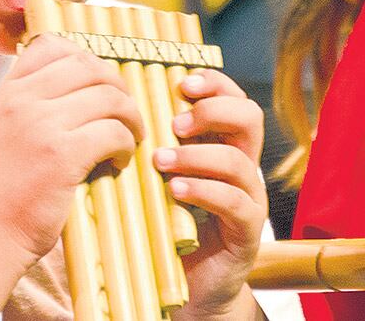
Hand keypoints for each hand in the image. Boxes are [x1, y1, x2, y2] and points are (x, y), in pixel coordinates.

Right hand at [0, 34, 143, 268]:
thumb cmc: (2, 187)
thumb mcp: (7, 130)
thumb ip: (33, 103)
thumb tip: (86, 86)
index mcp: (10, 90)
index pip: (52, 45)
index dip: (86, 60)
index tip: (98, 87)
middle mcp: (23, 99)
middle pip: (89, 66)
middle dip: (118, 86)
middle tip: (125, 114)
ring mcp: (41, 124)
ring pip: (109, 97)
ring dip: (130, 117)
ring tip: (129, 138)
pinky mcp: (62, 155)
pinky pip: (113, 132)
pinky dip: (126, 145)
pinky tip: (117, 161)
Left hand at [157, 70, 266, 319]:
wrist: (187, 282)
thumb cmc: (165, 221)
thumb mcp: (157, 176)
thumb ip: (151, 144)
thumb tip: (114, 109)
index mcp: (223, 144)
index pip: (233, 98)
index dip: (213, 83)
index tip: (179, 82)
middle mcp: (243, 165)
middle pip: (250, 117)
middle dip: (213, 110)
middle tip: (175, 123)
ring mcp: (250, 198)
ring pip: (239, 160)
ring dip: (197, 154)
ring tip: (161, 160)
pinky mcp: (247, 231)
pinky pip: (237, 202)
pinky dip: (205, 191)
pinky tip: (176, 190)